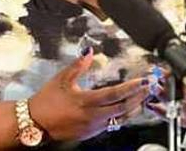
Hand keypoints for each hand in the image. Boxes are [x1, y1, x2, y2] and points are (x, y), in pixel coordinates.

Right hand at [28, 48, 148, 141]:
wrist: (35, 122)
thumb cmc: (47, 101)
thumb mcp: (61, 79)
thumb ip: (78, 66)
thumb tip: (89, 52)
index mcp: (85, 101)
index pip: (114, 94)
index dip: (131, 87)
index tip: (143, 81)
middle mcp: (91, 116)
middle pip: (122, 108)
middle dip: (138, 98)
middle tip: (150, 88)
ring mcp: (92, 127)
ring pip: (120, 118)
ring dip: (134, 108)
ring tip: (144, 98)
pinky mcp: (91, 133)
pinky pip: (112, 124)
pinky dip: (123, 116)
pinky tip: (128, 109)